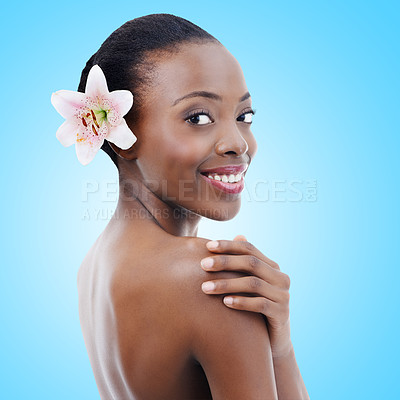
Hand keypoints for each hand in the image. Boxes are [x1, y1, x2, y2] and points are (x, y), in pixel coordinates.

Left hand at [200, 235, 292, 356]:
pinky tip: (224, 302)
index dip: (228, 245)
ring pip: (253, 284)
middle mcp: (280, 278)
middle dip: (225, 262)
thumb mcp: (247, 286)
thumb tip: (237, 234)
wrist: (272, 342)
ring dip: (227, 284)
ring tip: (205, 287)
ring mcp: (283, 295)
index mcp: (272, 267)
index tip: (207, 246)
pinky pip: (260, 304)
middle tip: (203, 264)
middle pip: (251, 263)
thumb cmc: (254, 309)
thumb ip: (242, 265)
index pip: (249, 249)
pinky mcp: (282, 313)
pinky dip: (241, 302)